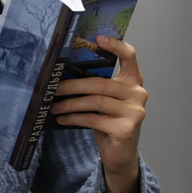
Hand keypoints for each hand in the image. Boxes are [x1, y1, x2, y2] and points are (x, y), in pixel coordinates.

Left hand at [50, 35, 146, 192]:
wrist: (120, 154)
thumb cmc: (110, 122)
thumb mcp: (106, 101)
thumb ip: (98, 86)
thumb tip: (64, 75)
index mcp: (133, 81)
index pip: (129, 56)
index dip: (115, 45)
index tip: (98, 38)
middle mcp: (138, 94)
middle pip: (100, 83)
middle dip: (73, 86)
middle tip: (54, 88)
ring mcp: (135, 112)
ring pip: (95, 101)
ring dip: (70, 104)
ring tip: (54, 106)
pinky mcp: (126, 129)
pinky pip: (93, 119)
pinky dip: (74, 118)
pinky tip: (63, 119)